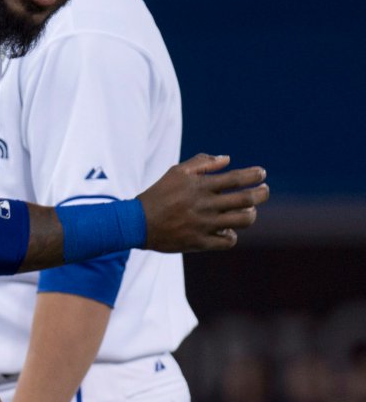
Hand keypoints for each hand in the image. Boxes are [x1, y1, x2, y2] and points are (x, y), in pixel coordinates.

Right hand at [139, 154, 268, 251]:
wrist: (137, 222)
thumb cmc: (159, 194)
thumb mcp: (176, 172)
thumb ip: (202, 163)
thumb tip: (227, 159)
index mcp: (200, 186)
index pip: (237, 178)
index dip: (254, 175)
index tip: (261, 173)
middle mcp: (205, 205)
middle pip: (246, 200)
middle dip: (261, 194)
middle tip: (264, 191)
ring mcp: (204, 224)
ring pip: (242, 220)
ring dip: (251, 214)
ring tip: (249, 210)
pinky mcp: (200, 242)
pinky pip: (228, 240)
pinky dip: (232, 234)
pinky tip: (227, 229)